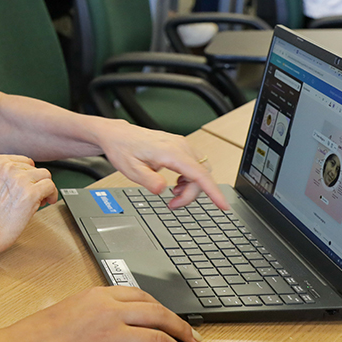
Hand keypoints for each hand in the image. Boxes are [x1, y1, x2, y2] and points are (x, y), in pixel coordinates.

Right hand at [0, 155, 55, 252]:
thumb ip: (10, 175)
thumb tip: (32, 176)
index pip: (25, 161)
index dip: (29, 175)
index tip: (28, 185)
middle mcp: (9, 167)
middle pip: (36, 169)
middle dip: (36, 183)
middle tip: (32, 196)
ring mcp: (20, 179)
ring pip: (46, 175)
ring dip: (44, 188)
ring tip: (39, 200)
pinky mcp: (31, 193)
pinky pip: (50, 187)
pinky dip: (51, 195)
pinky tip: (46, 202)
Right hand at [12, 286, 198, 341]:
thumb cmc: (41, 332)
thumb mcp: (73, 305)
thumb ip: (101, 307)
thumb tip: (129, 318)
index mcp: (99, 294)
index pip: (143, 296)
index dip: (165, 309)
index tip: (174, 319)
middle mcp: (109, 311)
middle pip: (158, 315)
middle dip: (181, 328)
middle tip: (192, 338)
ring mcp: (111, 335)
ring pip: (159, 340)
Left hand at [91, 119, 228, 209]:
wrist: (118, 135)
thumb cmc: (123, 149)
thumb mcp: (130, 169)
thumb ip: (148, 180)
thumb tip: (162, 189)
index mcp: (170, 152)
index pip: (199, 174)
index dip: (213, 192)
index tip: (223, 205)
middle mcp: (180, 146)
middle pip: (202, 175)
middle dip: (191, 194)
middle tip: (173, 204)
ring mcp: (182, 145)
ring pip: (201, 171)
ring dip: (191, 186)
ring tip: (173, 194)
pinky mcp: (180, 147)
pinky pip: (195, 165)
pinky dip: (189, 178)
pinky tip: (176, 184)